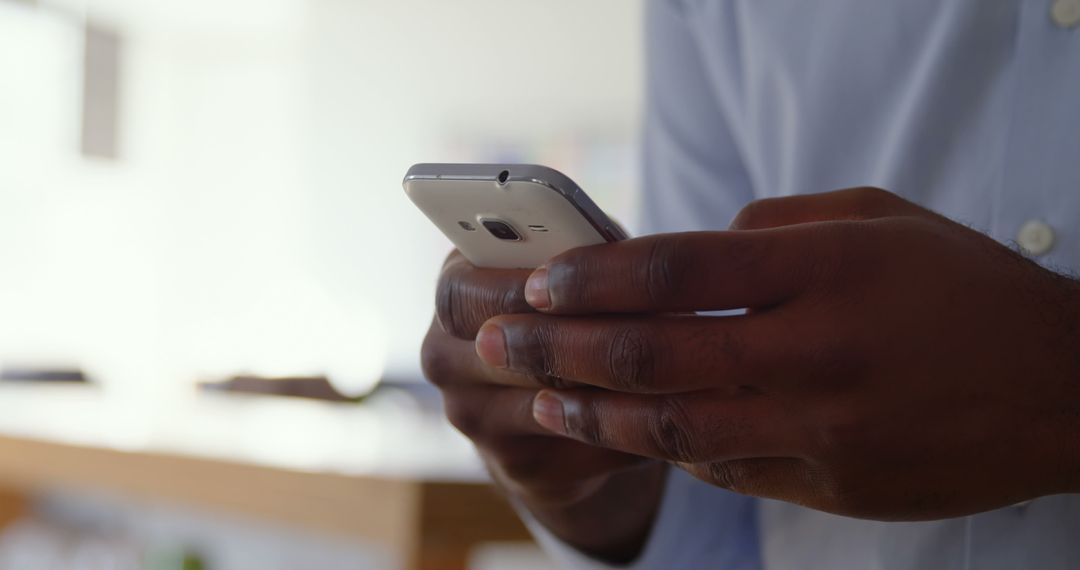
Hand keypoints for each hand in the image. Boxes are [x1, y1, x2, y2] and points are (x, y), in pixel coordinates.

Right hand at [421, 251, 666, 560]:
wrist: (559, 405)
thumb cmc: (576, 312)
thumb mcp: (575, 272)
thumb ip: (585, 252)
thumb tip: (623, 259)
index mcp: (453, 292)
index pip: (460, 292)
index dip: (515, 288)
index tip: (567, 281)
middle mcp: (444, 357)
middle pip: (499, 350)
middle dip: (569, 336)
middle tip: (632, 321)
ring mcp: (473, 419)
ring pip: (544, 401)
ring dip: (609, 382)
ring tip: (666, 361)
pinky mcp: (517, 467)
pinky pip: (580, 443)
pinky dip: (629, 425)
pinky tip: (663, 407)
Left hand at [475, 187, 1079, 519]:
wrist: (1062, 390)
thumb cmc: (964, 290)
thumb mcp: (879, 221)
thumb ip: (773, 230)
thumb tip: (688, 257)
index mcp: (827, 270)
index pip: (677, 271)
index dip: (595, 278)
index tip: (539, 282)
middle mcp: (817, 352)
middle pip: (655, 354)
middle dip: (559, 350)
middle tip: (496, 342)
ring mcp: (824, 430)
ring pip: (676, 428)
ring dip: (593, 415)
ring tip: (538, 401)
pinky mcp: (833, 486)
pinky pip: (726, 469)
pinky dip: (668, 450)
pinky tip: (625, 435)